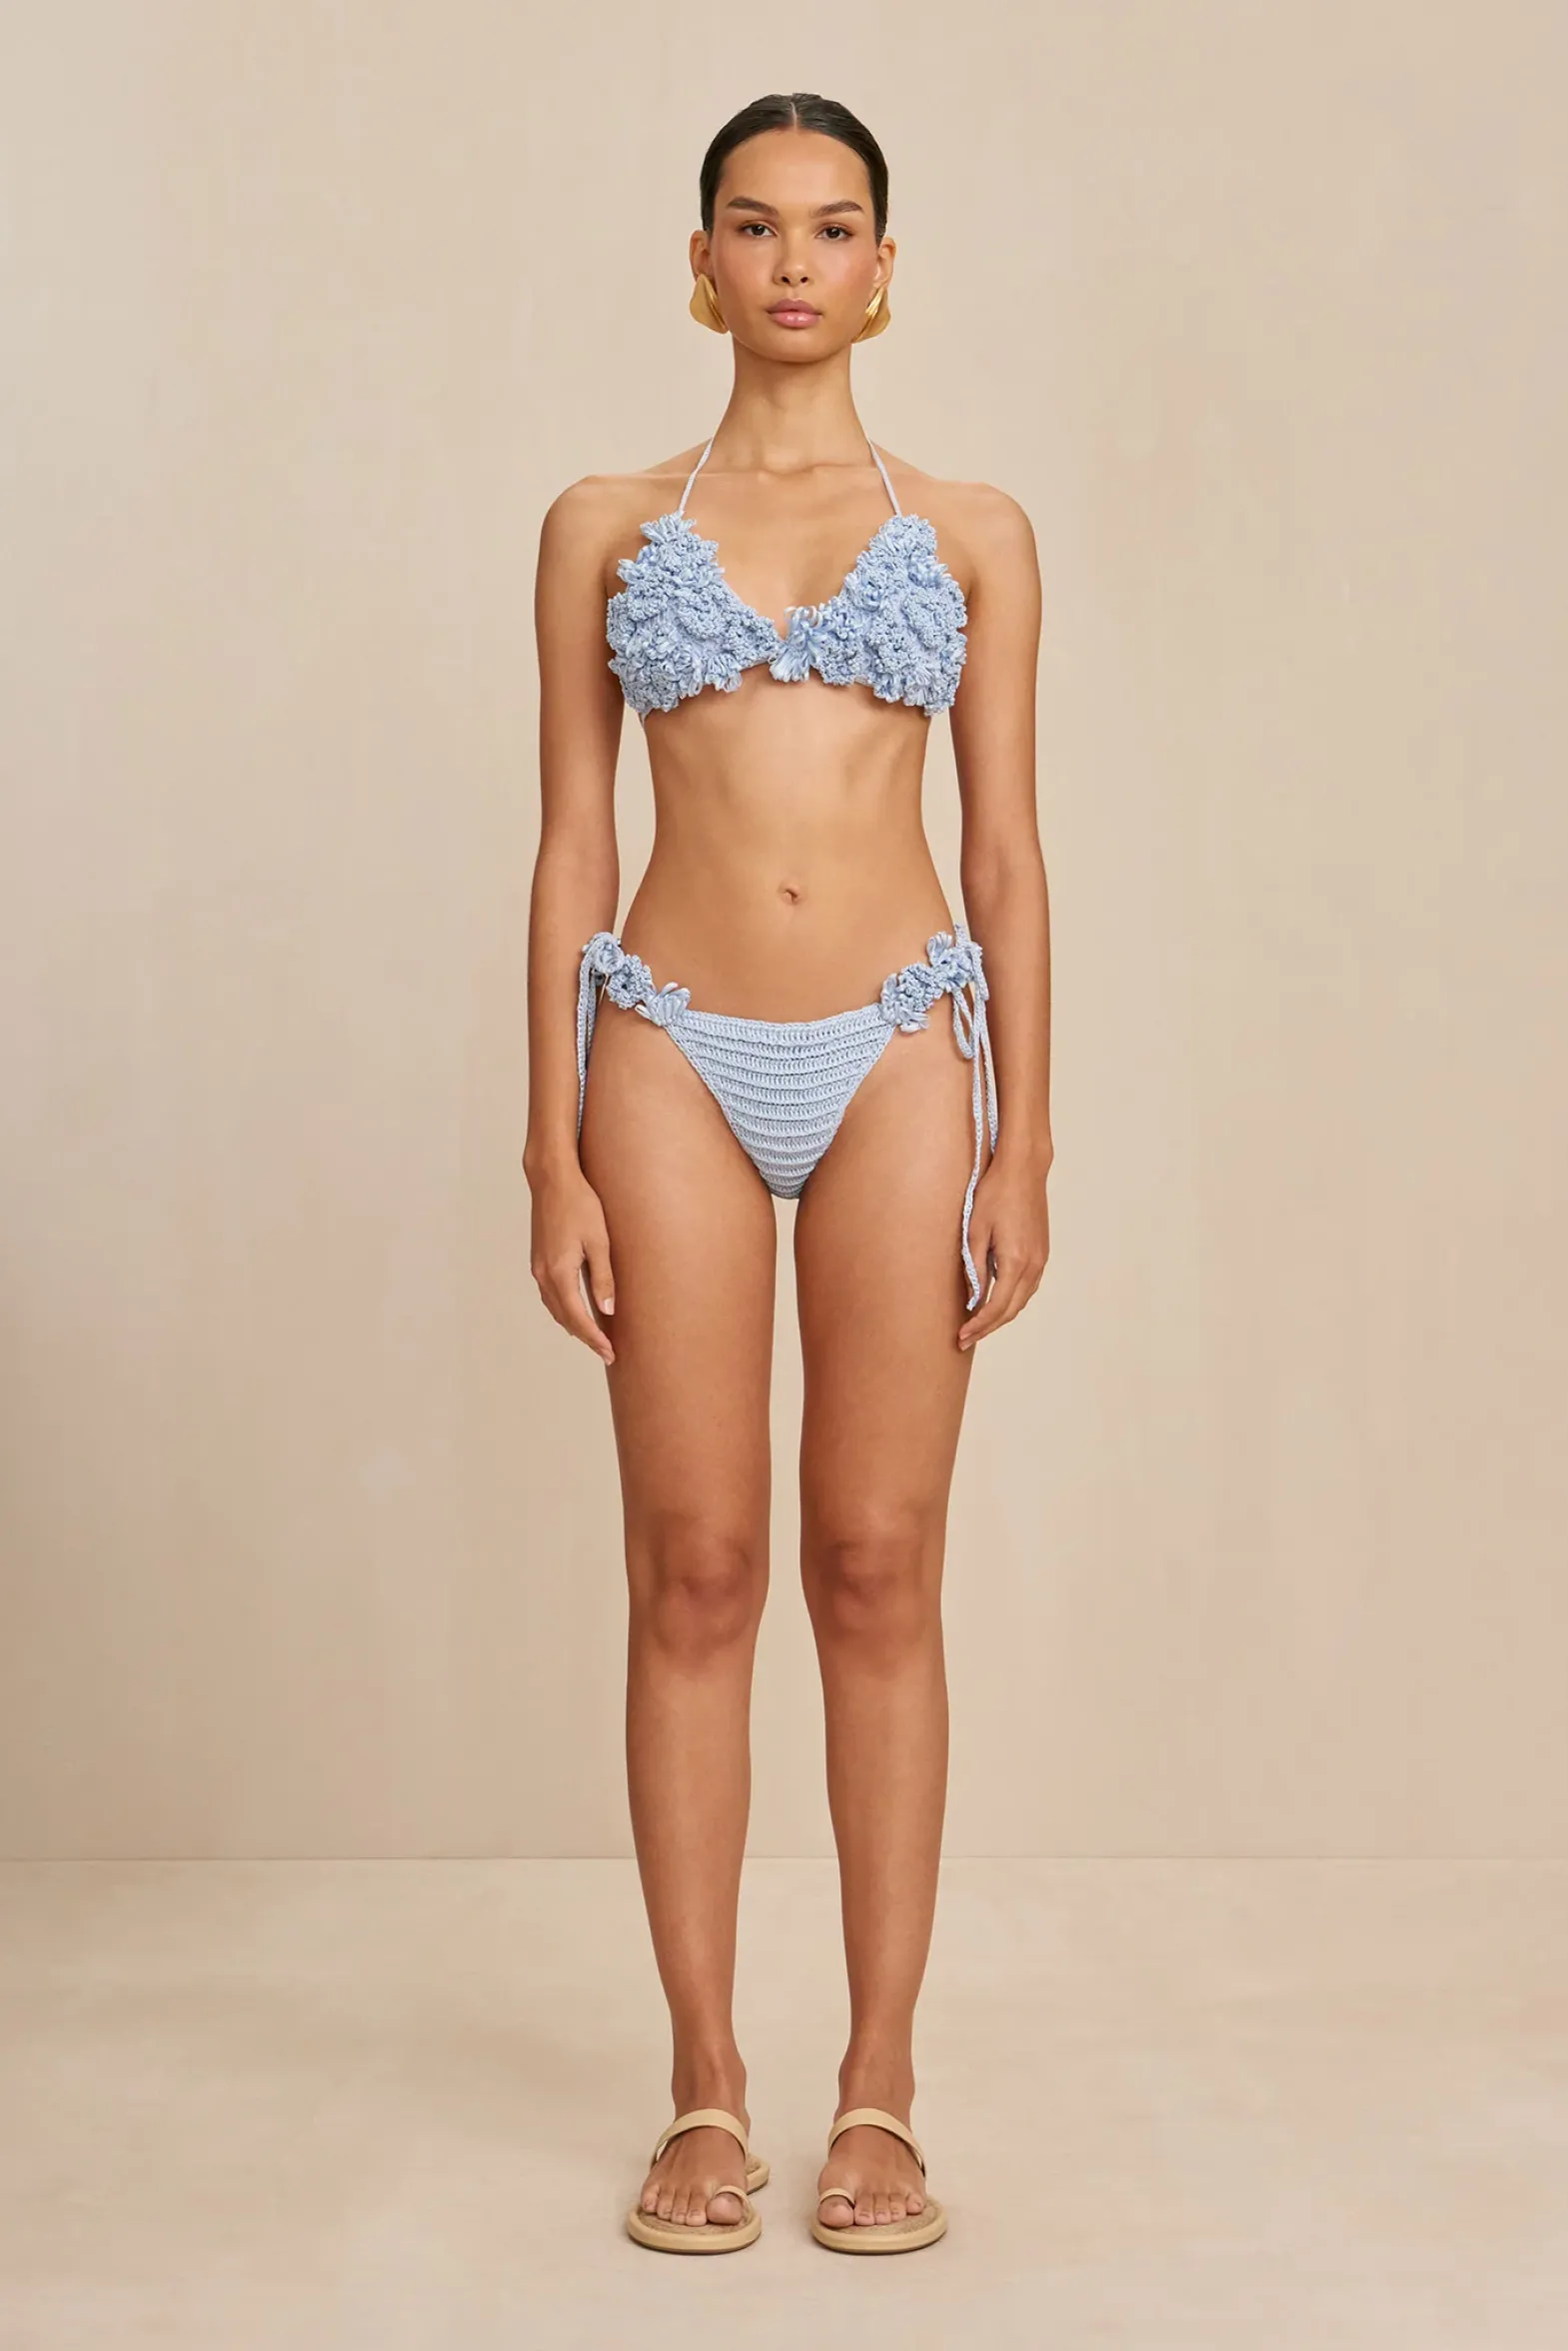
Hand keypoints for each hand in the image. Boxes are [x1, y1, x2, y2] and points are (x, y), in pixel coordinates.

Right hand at [526, 1160, 616, 1363]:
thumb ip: (603, 1278)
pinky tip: (574, 1311)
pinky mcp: (538, 1259)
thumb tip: (607, 1312)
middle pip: (564, 1318)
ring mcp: (538, 1267)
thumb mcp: (599, 1241)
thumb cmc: (580, 1204)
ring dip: (573, 1325)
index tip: (609, 1353)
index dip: (594, 1339)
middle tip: (607, 1352)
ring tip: (593, 1338)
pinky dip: (563, 1309)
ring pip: (555, 1308)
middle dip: (585, 1337)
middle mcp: (543, 1274)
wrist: (551, 1179)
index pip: (578, 1318)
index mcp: (559, 1272)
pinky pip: (550, 1295)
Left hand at [957, 1149, 1050, 1348]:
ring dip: (1001, 1316)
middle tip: (965, 1338)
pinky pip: (1028, 1286)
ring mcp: (1041, 1259)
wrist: (1024, 1169)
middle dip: (988, 1327)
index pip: (996, 1307)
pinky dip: (1012, 1300)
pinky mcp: (1042, 1252)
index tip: (961, 1336)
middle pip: (1011, 1310)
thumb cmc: (996, 1193)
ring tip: (978, 1324)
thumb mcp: (975, 1229)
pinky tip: (997, 1300)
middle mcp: (1033, 1265)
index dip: (978, 1325)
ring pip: (1021, 1300)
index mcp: (1015, 1261)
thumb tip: (972, 1296)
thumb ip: (974, 1266)